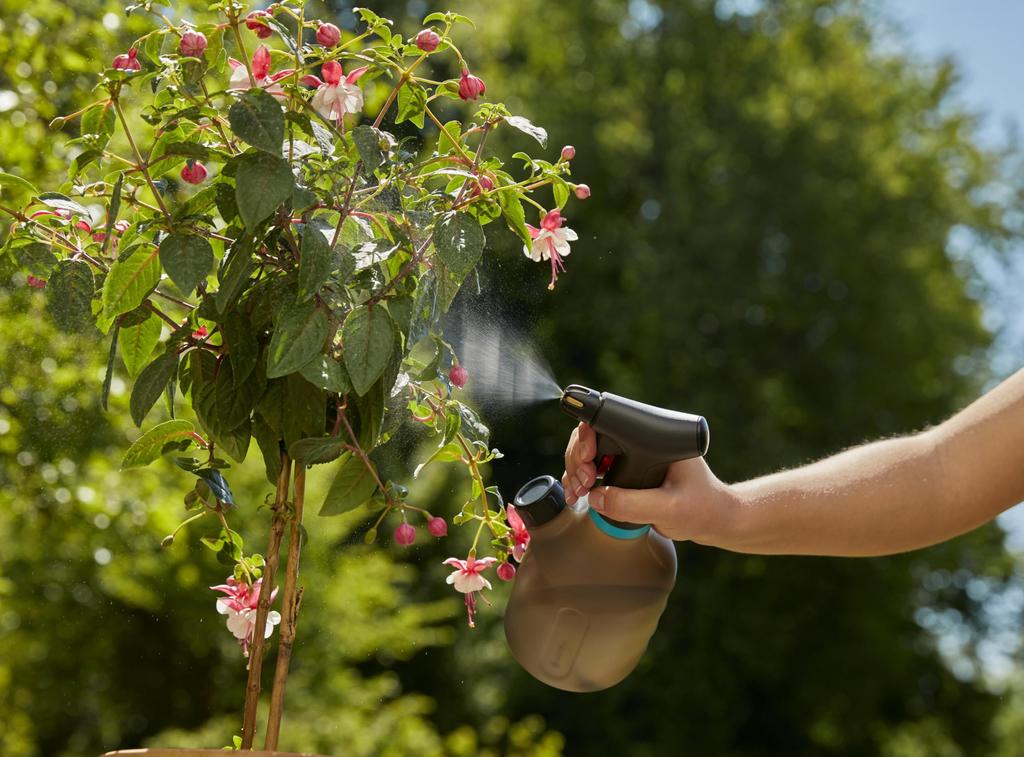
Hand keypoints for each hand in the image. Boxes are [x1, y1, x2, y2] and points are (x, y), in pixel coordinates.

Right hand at [561, 422, 736, 541]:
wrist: (715, 520)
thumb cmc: (703, 508)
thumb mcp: (670, 508)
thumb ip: (633, 504)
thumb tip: (595, 497)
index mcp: (653, 438)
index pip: (611, 422)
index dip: (589, 436)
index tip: (588, 458)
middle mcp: (640, 443)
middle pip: (592, 436)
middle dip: (578, 458)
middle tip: (584, 482)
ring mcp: (631, 458)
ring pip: (587, 453)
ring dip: (575, 471)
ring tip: (579, 492)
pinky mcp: (626, 474)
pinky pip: (593, 471)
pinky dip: (580, 481)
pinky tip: (577, 495)